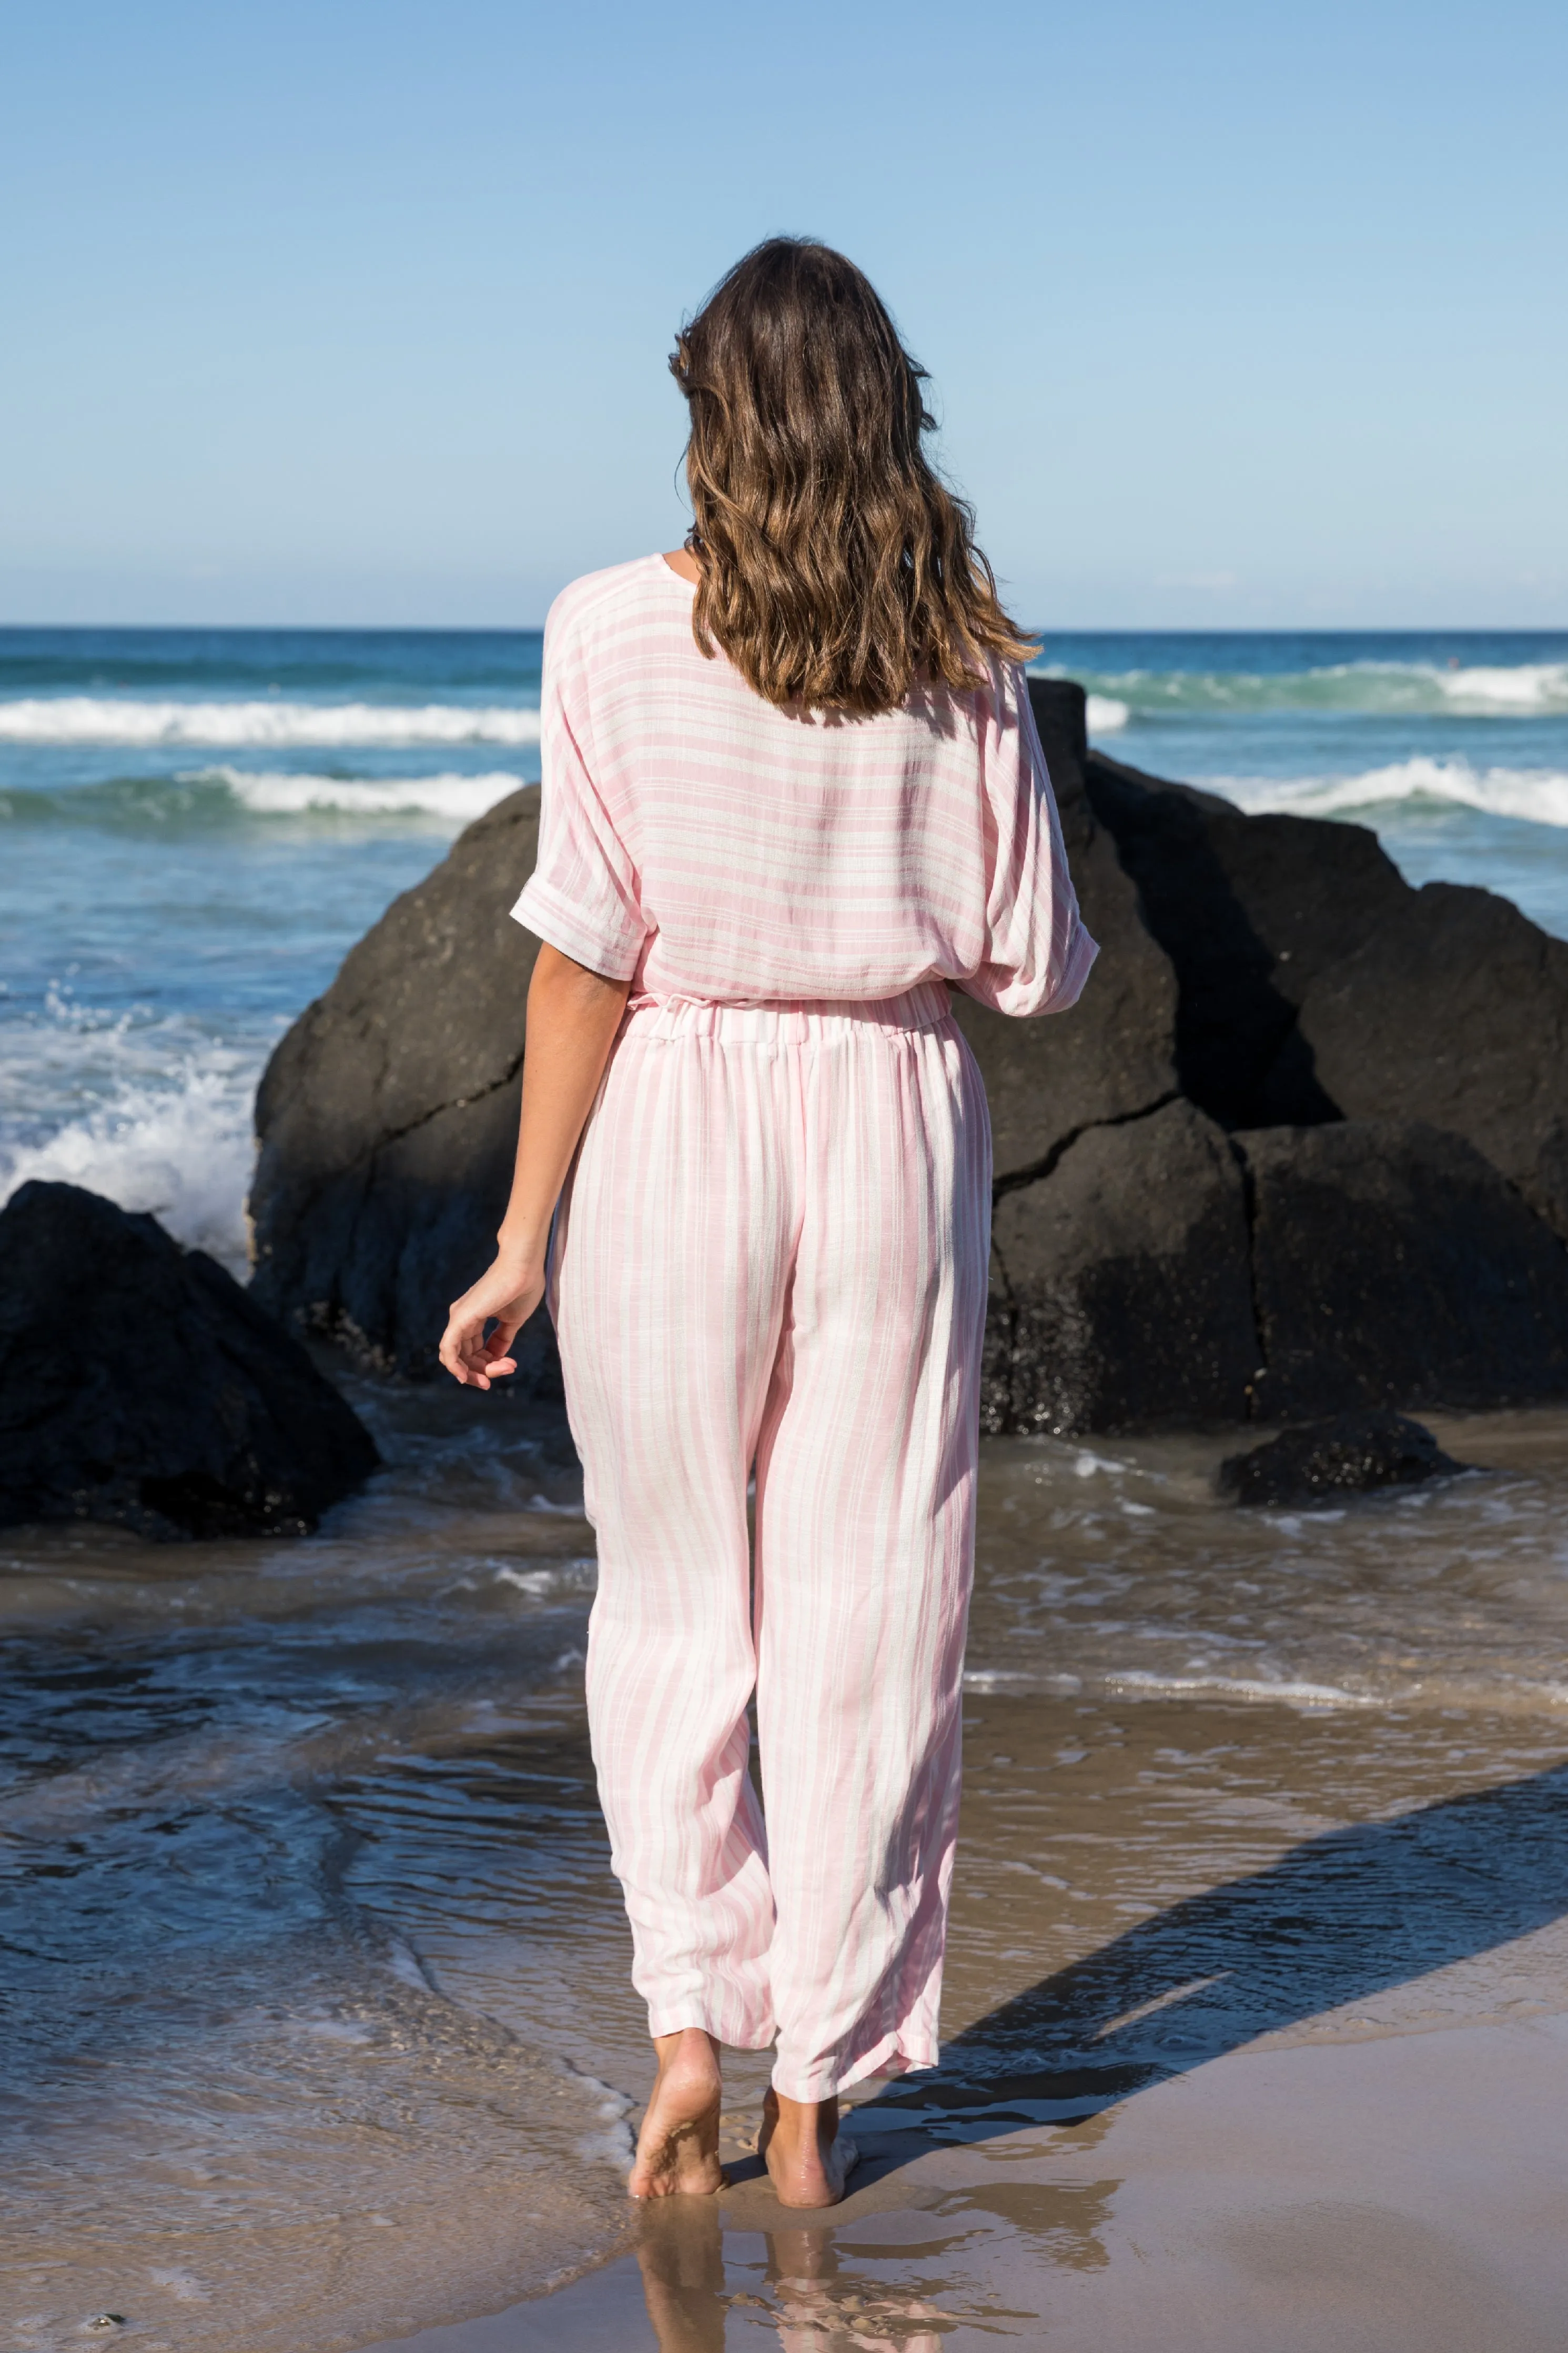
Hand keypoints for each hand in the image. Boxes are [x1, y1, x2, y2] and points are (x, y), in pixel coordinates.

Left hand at [438, 1252, 544, 1387]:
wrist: (523, 1267)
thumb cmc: (522, 1288)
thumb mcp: (512, 1321)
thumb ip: (502, 1339)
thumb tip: (497, 1358)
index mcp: (472, 1318)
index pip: (473, 1352)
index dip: (489, 1365)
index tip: (511, 1366)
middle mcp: (461, 1319)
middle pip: (464, 1357)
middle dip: (485, 1370)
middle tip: (509, 1369)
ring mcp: (458, 1318)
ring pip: (455, 1357)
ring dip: (477, 1371)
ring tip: (503, 1369)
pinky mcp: (460, 1318)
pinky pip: (448, 1350)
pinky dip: (456, 1367)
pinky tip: (467, 1376)